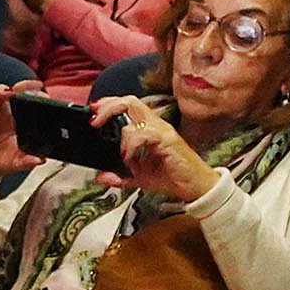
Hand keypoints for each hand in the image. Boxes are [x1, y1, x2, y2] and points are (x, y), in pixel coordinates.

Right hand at [0, 80, 44, 176]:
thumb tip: (40, 160)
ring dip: (3, 91)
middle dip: (24, 86)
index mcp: (22, 120)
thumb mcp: (16, 162)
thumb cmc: (1, 158)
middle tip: (28, 87)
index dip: (38, 95)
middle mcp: (9, 111)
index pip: (32, 101)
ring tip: (8, 93)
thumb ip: (27, 161)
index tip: (44, 95)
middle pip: (17, 91)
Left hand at [91, 94, 218, 200]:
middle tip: (95, 120)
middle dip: (109, 107)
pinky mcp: (168, 140)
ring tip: (121, 154)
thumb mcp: (139, 178)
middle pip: (130, 101)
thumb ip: (119, 176)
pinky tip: (129, 158)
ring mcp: (162, 130)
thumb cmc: (173, 177)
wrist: (195, 187)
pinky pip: (145, 133)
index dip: (109, 104)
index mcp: (149, 129)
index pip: (128, 105)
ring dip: (121, 133)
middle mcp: (156, 125)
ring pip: (136, 115)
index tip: (94, 110)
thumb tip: (100, 176)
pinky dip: (132, 144)